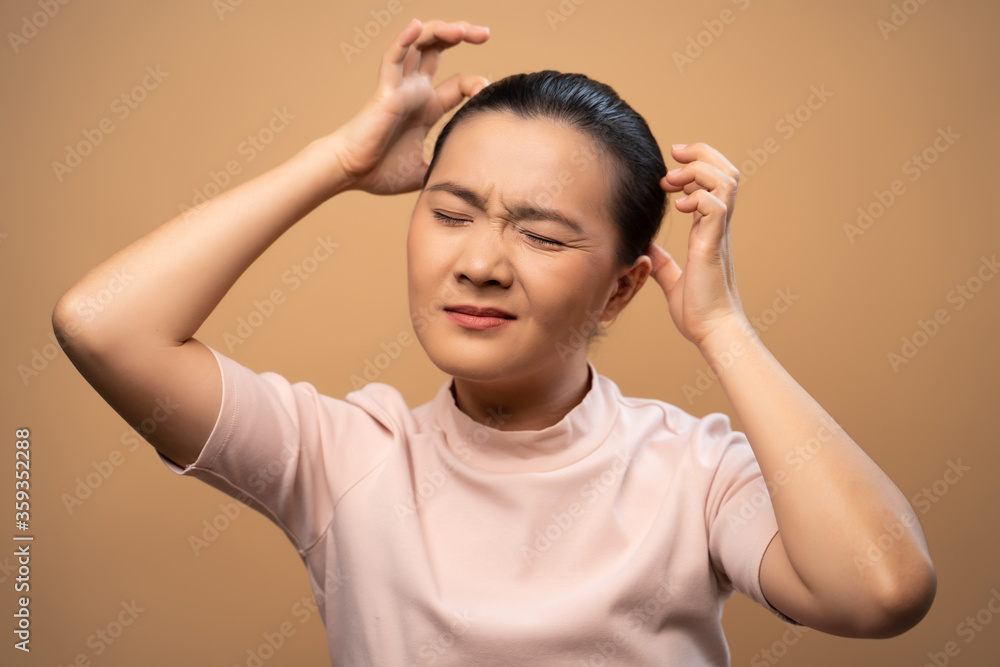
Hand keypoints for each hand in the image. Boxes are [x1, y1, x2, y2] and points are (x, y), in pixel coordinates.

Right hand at [331, 19, 489, 193]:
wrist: (352, 174)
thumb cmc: (380, 172)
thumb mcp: (424, 172)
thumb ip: (442, 169)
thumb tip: (462, 182)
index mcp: (426, 107)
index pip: (458, 83)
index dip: (476, 83)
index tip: (487, 91)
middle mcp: (414, 90)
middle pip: (439, 49)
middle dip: (463, 35)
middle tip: (485, 33)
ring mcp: (400, 87)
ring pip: (420, 45)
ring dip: (441, 31)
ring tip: (463, 30)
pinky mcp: (385, 90)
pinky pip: (393, 58)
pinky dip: (404, 40)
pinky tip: (417, 26)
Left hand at [646, 143, 749, 347]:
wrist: (713, 332)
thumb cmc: (698, 311)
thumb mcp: (673, 280)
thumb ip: (663, 263)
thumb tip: (648, 248)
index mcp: (709, 231)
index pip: (712, 183)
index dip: (694, 166)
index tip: (669, 166)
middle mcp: (718, 227)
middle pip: (726, 171)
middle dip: (701, 154)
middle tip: (674, 154)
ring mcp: (719, 234)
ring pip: (726, 180)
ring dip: (698, 170)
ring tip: (672, 179)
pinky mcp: (713, 245)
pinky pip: (716, 205)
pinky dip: (698, 196)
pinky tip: (679, 206)